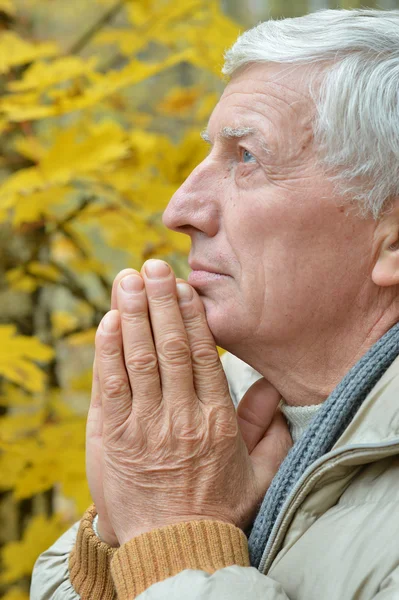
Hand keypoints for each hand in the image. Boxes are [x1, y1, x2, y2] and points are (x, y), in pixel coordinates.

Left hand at [95, 260, 291, 544]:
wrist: (173, 547)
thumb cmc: (217, 507)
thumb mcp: (259, 474)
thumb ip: (269, 429)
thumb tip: (270, 387)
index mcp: (216, 420)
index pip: (203, 354)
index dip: (192, 316)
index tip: (184, 286)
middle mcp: (180, 416)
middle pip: (169, 346)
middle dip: (160, 302)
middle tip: (152, 266)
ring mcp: (143, 425)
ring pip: (138, 358)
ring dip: (132, 315)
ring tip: (128, 280)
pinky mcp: (112, 436)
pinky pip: (109, 385)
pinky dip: (107, 350)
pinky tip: (108, 321)